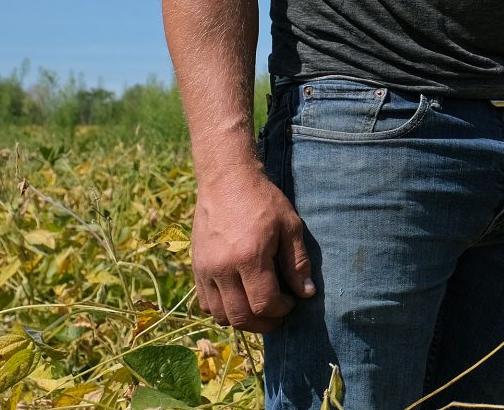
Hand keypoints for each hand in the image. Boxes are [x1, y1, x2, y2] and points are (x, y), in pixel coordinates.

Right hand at [191, 169, 315, 332]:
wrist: (226, 181)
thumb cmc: (262, 200)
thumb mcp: (290, 226)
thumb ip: (297, 262)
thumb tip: (306, 293)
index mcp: (249, 256)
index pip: (264, 304)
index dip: (282, 310)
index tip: (292, 301)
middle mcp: (223, 267)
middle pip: (241, 317)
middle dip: (264, 323)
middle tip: (278, 315)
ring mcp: (205, 269)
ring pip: (221, 316)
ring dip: (243, 320)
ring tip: (259, 309)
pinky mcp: (196, 268)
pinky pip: (205, 304)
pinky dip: (223, 310)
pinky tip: (239, 299)